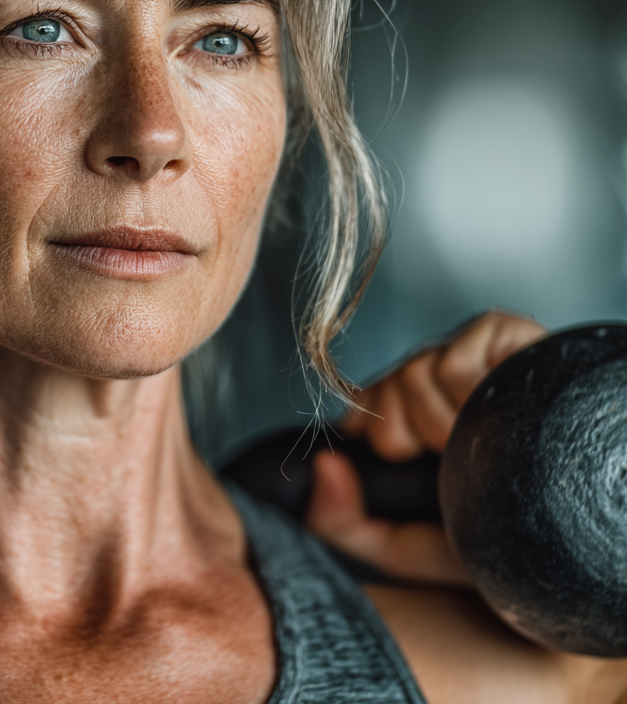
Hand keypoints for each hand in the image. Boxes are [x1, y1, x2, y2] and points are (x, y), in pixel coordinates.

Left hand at [305, 310, 544, 584]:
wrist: (571, 552)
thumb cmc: (497, 547)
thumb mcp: (406, 547)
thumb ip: (341, 522)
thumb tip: (318, 466)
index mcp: (422, 417)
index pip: (371, 396)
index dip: (374, 422)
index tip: (397, 455)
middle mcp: (447, 382)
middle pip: (389, 380)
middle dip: (406, 432)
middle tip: (445, 458)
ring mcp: (481, 357)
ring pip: (417, 369)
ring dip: (442, 420)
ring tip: (481, 445)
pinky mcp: (513, 338)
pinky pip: (460, 355)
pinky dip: (471, 393)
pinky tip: (499, 416)